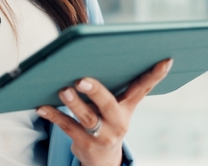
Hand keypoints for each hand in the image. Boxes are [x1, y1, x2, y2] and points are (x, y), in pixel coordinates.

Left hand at [36, 59, 172, 165]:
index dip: (155, 75)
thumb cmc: (107, 120)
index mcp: (128, 107)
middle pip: (108, 105)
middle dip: (95, 91)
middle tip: (81, 79)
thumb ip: (115, 84)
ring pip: (87, 118)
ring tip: (63, 90)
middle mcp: (118, 122)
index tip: (166, 60)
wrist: (103, 159)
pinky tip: (42, 106)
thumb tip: (98, 52)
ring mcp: (102, 135)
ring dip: (73, 104)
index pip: (143, 89)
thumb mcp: (118, 106)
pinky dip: (53, 116)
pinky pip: (67, 128)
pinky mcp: (85, 144)